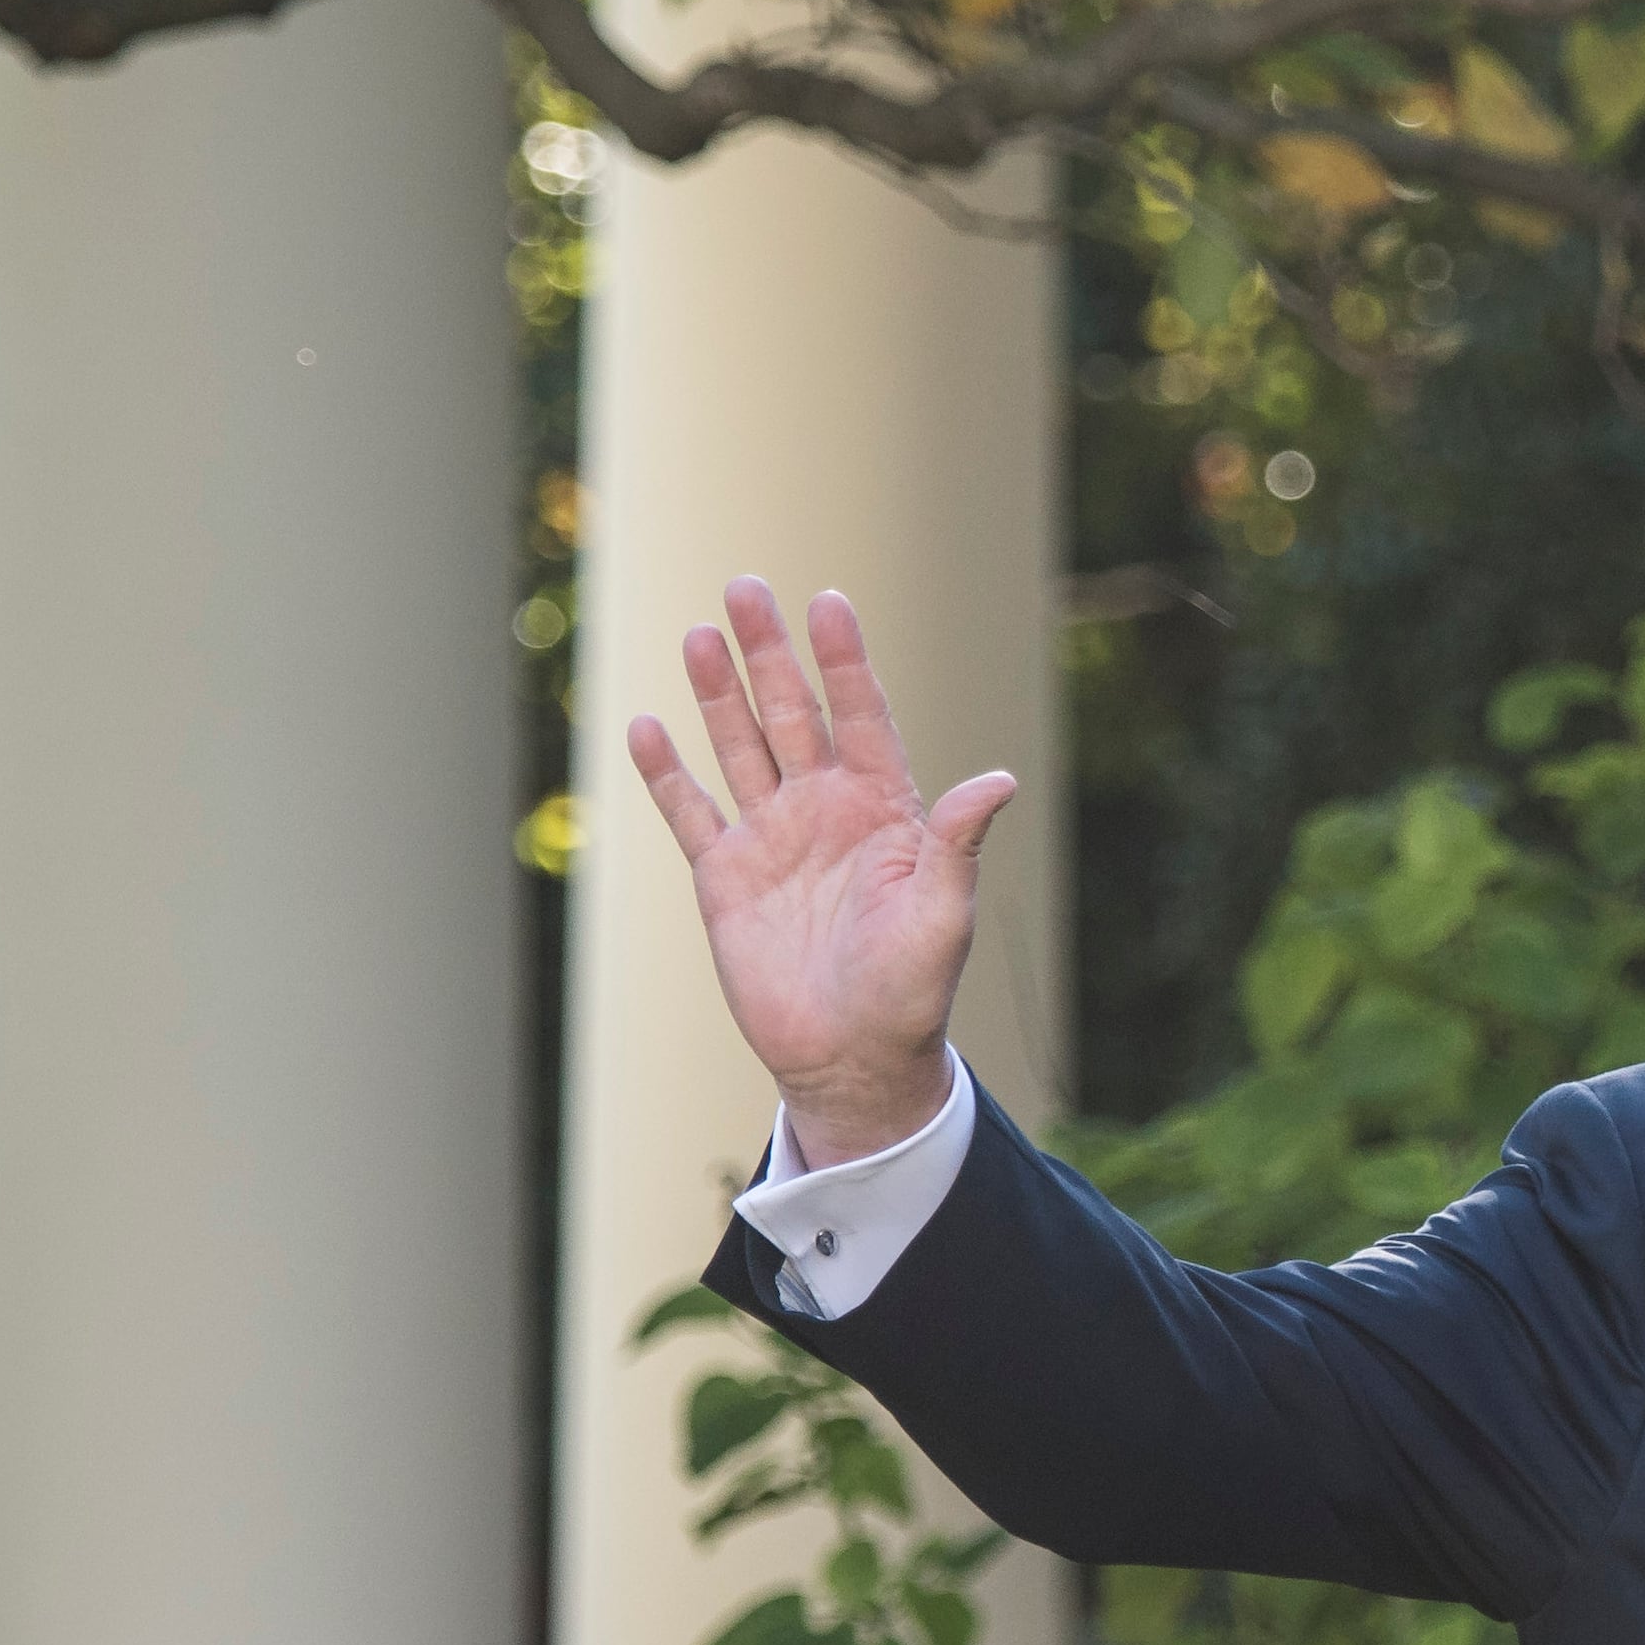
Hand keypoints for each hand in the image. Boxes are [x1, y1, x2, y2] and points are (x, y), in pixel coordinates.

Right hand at [624, 577, 1013, 1164]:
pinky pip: (691, 812)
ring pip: (741, 746)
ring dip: (719, 694)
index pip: (860, 715)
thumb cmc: (913, 990)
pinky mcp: (725, 878)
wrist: (854, 1058)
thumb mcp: (943, 913)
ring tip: (699, 633)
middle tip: (745, 586)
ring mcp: (772, 839)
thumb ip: (958, 842)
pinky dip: (667, 773)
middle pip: (793, 712)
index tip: (828, 602)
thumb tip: (998, 779)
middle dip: (769, 652)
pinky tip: (646, 727)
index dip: (843, 660)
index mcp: (882, 810)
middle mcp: (824, 810)